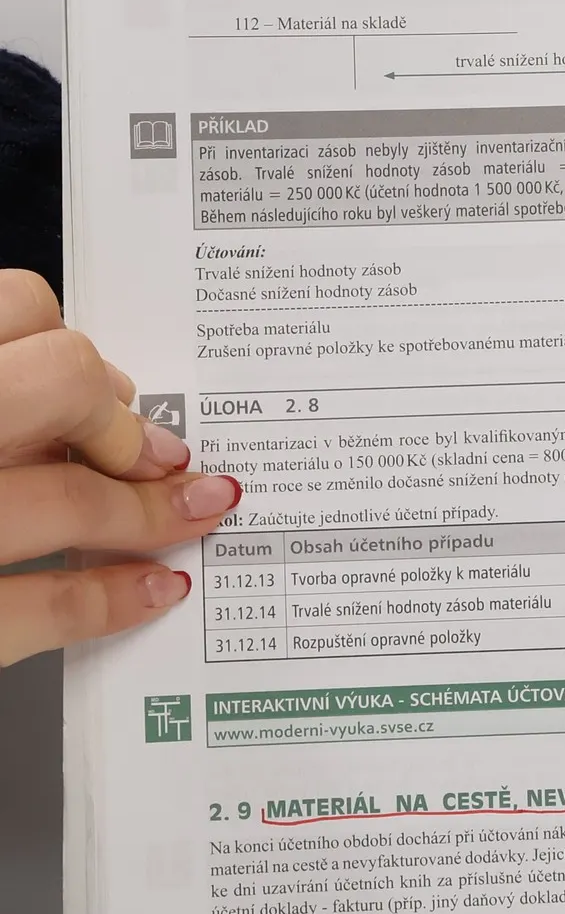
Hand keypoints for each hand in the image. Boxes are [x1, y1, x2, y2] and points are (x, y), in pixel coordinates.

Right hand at [0, 270, 241, 667]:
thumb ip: (7, 395)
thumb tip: (99, 398)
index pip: (18, 308)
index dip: (73, 347)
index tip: (100, 389)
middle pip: (59, 383)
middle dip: (122, 420)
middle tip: (159, 452)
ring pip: (71, 496)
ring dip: (152, 510)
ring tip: (198, 512)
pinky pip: (43, 605)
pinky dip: (112, 597)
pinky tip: (158, 589)